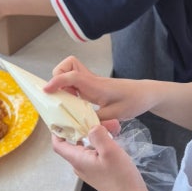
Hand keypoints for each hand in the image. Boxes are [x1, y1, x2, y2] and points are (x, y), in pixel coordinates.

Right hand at [44, 56, 158, 120]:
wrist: (145, 94)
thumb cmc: (133, 101)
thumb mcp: (115, 114)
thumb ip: (96, 119)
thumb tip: (81, 124)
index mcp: (95, 85)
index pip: (72, 76)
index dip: (57, 82)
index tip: (46, 91)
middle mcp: (91, 80)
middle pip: (68, 66)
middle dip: (58, 76)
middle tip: (59, 95)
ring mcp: (91, 82)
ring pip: (70, 72)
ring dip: (62, 82)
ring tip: (65, 100)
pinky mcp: (92, 86)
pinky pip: (75, 82)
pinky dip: (69, 88)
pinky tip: (73, 103)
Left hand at [52, 125, 150, 190]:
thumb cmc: (120, 176)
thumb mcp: (109, 151)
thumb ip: (98, 135)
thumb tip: (92, 126)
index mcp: (78, 160)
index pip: (58, 144)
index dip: (57, 130)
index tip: (63, 118)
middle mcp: (79, 165)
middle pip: (75, 142)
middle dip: (86, 127)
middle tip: (101, 119)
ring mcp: (88, 169)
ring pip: (87, 146)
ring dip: (97, 135)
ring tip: (113, 127)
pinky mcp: (98, 171)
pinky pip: (95, 153)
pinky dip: (101, 143)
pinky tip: (114, 138)